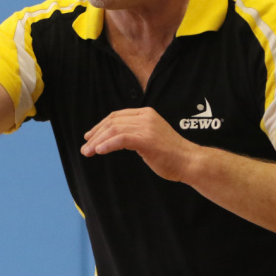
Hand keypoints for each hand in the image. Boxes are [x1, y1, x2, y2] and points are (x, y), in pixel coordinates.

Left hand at [81, 107, 201, 181]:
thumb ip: (136, 135)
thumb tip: (116, 140)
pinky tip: (99, 151)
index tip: (90, 136)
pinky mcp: (146, 139)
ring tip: (87, 152)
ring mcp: (146, 127)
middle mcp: (145, 116)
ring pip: (114, 130)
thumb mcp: (151, 138)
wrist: (190, 161)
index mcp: (146, 114)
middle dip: (95, 135)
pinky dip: (107, 144)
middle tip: (85, 148)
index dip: (100, 126)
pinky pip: (121, 139)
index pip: (116, 116)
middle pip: (112, 122)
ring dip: (97, 142)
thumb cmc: (172, 155)